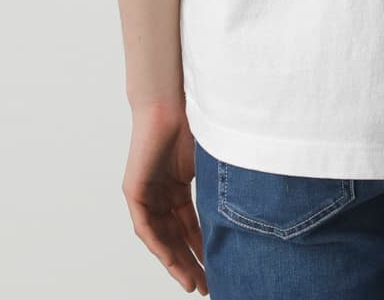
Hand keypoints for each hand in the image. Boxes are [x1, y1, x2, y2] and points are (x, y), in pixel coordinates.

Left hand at [122, 100, 207, 294]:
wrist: (172, 102)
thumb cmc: (195, 122)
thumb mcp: (211, 164)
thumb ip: (218, 187)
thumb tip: (249, 207)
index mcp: (179, 186)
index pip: (190, 226)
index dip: (202, 248)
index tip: (216, 267)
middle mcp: (161, 193)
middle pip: (176, 236)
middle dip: (191, 262)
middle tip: (206, 285)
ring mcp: (147, 193)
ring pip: (160, 237)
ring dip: (175, 261)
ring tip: (192, 281)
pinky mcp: (135, 191)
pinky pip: (145, 226)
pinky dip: (158, 244)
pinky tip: (171, 260)